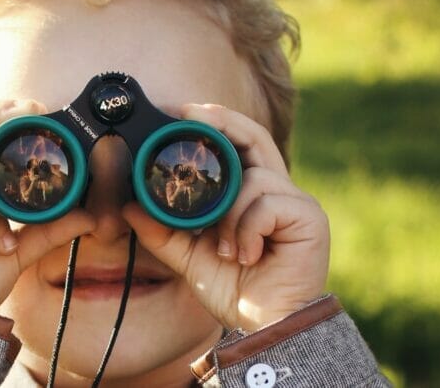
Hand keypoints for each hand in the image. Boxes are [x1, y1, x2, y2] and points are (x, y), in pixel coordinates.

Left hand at [123, 103, 329, 331]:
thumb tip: (129, 207)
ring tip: (226, 249)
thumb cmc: (236, 291)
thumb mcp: (190, 257)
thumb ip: (162, 232)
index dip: (215, 122)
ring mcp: (297, 202)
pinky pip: (268, 203)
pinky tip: (247, 256)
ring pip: (253, 177)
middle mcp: (279, 189)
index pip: (239, 143)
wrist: (266, 328)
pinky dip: (247, 228)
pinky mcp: (310, 217)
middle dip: (222, 122)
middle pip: (255, 136)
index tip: (181, 112)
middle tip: (191, 116)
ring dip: (229, 213)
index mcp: (252, 194)